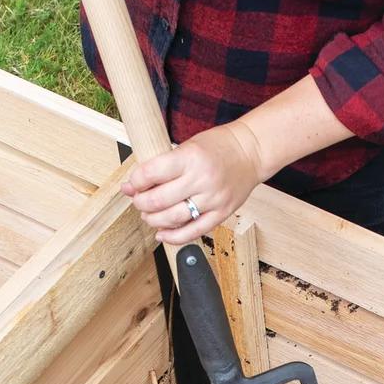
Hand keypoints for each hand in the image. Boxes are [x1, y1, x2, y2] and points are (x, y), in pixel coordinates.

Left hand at [120, 125, 268, 245]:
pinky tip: (163, 234)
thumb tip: (131, 186)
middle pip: (159, 200)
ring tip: (150, 216)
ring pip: (173, 219)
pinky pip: (194, 232)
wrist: (252, 152)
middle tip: (139, 201)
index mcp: (190, 157)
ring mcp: (213, 198)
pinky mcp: (222, 213)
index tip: (132, 185)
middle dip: (141, 203)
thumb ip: (162, 165)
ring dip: (154, 220)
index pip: (151, 173)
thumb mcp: (187, 146)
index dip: (135, 182)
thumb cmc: (218, 147)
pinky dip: (174, 237)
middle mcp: (202, 179)